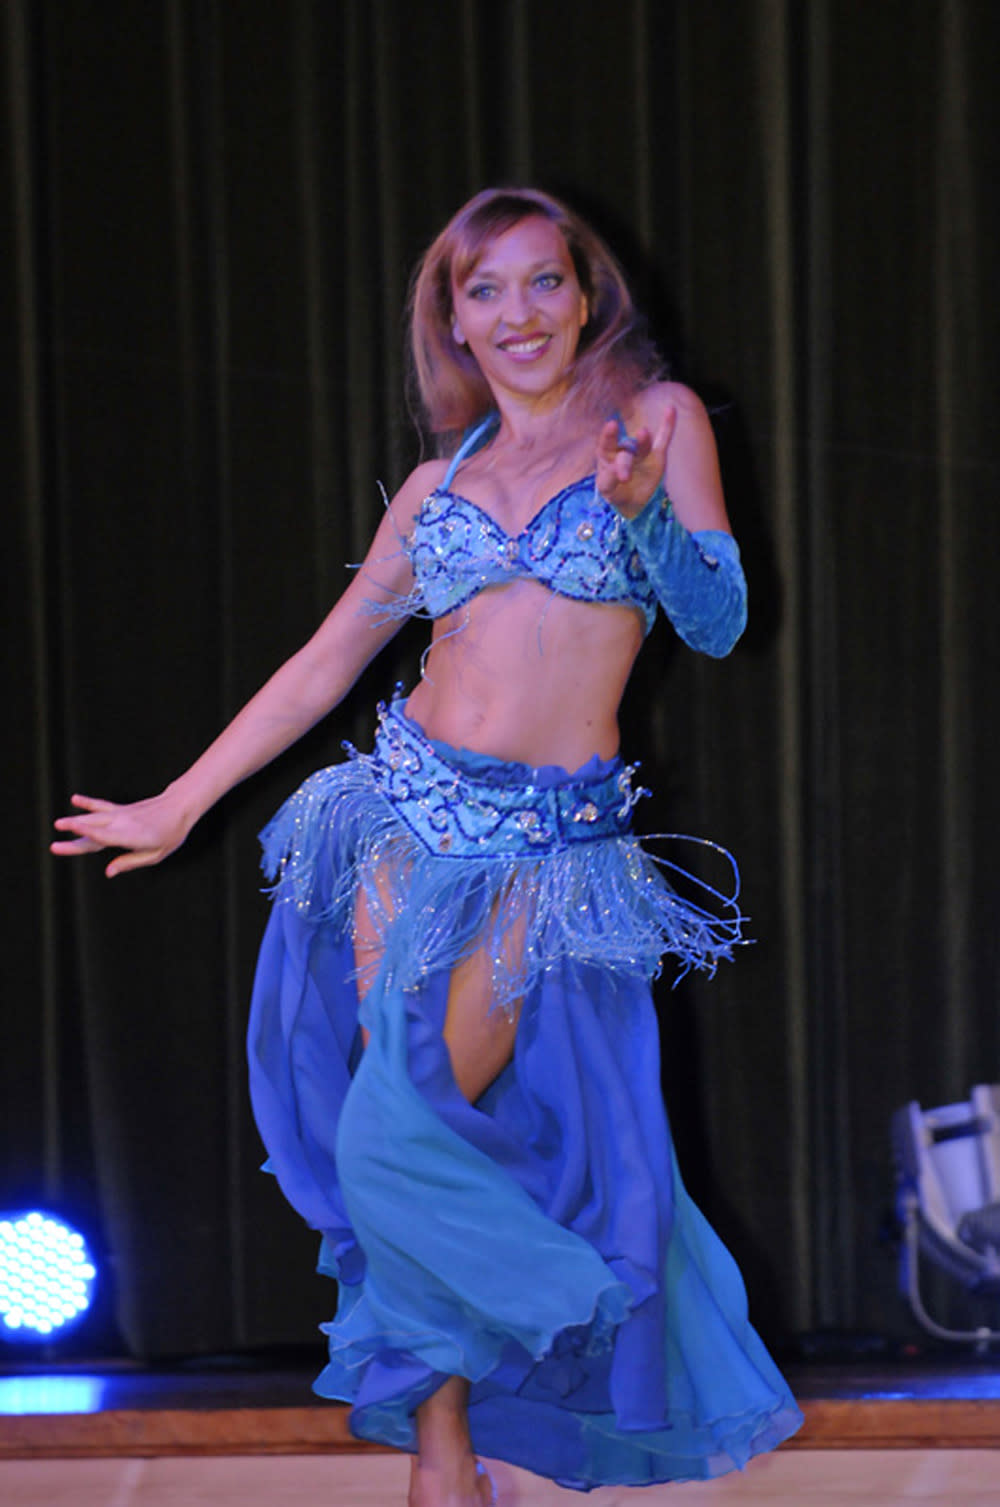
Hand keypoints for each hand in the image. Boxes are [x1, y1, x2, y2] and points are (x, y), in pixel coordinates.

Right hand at [51, 789, 192, 877]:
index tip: (74, 834)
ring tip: (58, 824)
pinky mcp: (121, 809)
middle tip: (54, 846)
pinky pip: (101, 806)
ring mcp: (121, 814)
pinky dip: (88, 803)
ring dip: (76, 820)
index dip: (89, 836)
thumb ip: (130, 862)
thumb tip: (108, 872)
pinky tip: (74, 799)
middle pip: (95, 831)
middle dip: (75, 838)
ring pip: (95, 817)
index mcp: (133, 837)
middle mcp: (124, 824)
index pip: (106, 837)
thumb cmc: (171, 834)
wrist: (180, 806)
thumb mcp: (156, 854)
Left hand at [595, 405, 676, 517]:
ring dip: (643, 439)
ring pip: (643, 444)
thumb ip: (608, 480)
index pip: (606, 444)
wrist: (633, 502)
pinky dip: (668, 425)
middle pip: (626, 452)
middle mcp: (625, 450)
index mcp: (608, 455)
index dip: (609, 435)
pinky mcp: (657, 456)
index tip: (612, 425)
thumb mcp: (607, 489)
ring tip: (643, 432)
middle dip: (624, 465)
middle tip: (624, 478)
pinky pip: (663, 439)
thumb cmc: (615, 493)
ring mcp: (641, 452)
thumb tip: (614, 471)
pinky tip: (671, 409)